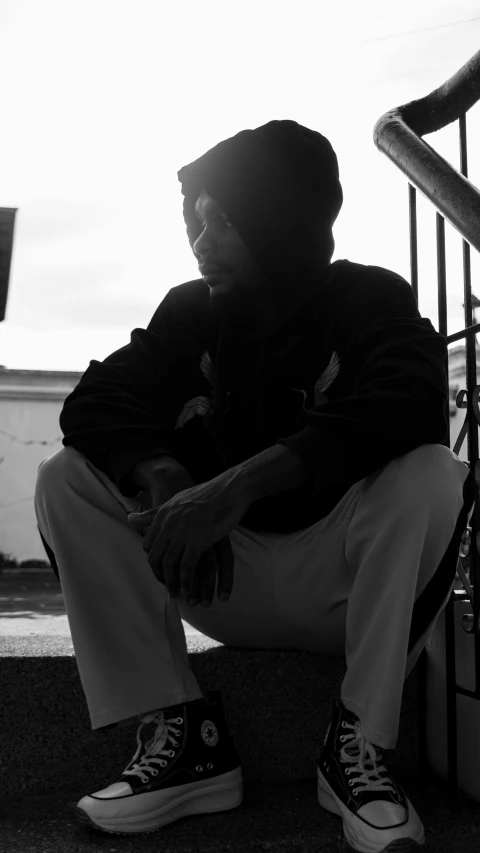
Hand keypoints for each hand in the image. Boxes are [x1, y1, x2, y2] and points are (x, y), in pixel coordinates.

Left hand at [128, 470, 249, 600]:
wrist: (229, 489)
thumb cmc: (206, 495)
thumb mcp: (176, 501)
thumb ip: (153, 513)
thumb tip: (130, 518)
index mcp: (162, 514)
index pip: (148, 544)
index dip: (153, 560)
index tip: (161, 569)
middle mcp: (169, 524)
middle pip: (155, 556)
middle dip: (159, 575)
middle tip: (167, 586)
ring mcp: (182, 533)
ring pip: (169, 563)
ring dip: (172, 582)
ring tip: (177, 592)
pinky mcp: (198, 540)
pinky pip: (187, 566)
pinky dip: (186, 580)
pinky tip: (188, 588)